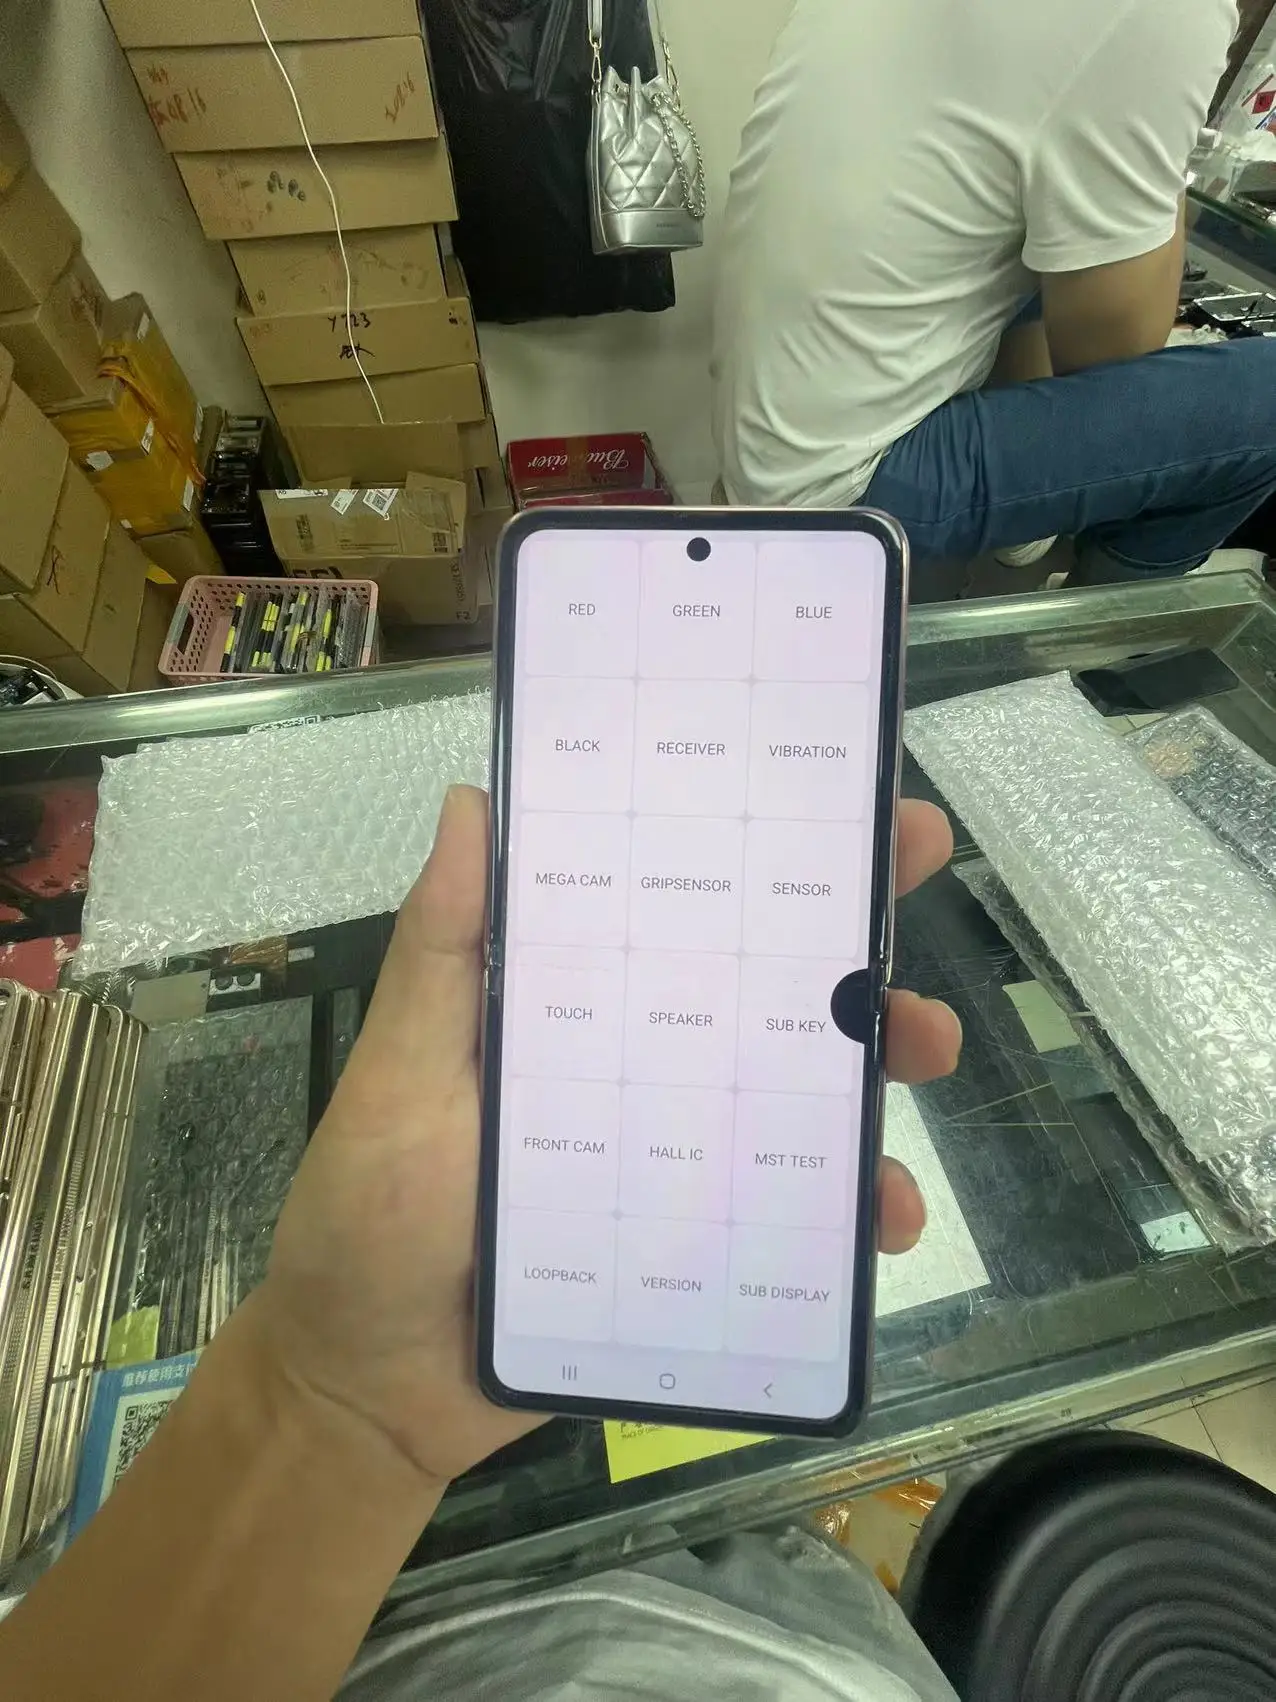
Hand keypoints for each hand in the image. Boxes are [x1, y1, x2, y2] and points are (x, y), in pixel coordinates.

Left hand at [257, 787, 961, 1489]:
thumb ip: (440, 954)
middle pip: (764, 1002)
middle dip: (856, 964)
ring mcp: (677, 1165)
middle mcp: (642, 1071)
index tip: (852, 808)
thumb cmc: (374, 1214)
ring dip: (876, 1077)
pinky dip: (853, 1218)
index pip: (680, 915)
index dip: (761, 861)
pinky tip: (888, 1219)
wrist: (372, 1390)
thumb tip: (473, 802)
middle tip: (913, 944)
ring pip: (800, 1106)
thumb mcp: (401, 1073)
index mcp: (579, 1009)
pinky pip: (794, 1226)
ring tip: (924, 1063)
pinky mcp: (697, 1252)